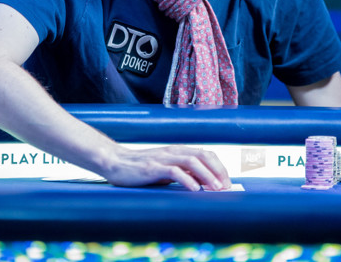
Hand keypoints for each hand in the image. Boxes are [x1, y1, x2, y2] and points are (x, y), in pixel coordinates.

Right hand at [101, 144, 230, 191]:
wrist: (114, 162)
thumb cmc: (140, 170)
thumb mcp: (164, 171)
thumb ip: (181, 174)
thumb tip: (201, 184)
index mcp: (177, 151)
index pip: (205, 154)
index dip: (219, 167)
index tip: (227, 183)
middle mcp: (173, 152)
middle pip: (203, 155)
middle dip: (218, 171)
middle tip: (226, 187)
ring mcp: (163, 158)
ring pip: (192, 162)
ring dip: (207, 175)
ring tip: (215, 189)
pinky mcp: (152, 168)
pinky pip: (174, 171)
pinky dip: (187, 180)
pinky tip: (194, 189)